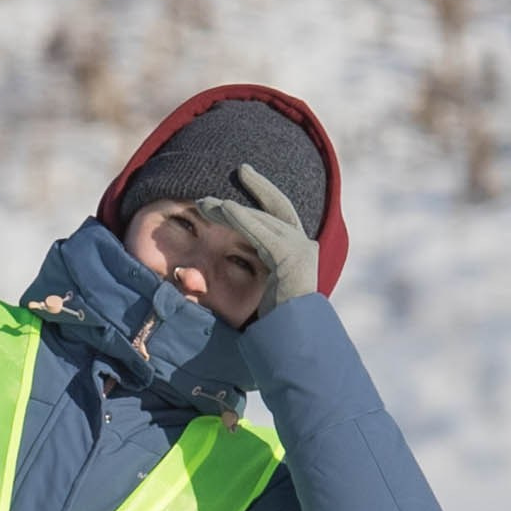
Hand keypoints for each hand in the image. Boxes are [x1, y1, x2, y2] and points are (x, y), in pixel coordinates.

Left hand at [191, 167, 317, 316]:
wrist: (294, 342)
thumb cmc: (277, 325)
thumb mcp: (265, 292)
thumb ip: (259, 273)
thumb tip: (240, 264)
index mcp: (299, 254)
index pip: (283, 216)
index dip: (267, 194)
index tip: (250, 176)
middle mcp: (304, 247)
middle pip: (279, 206)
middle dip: (260, 186)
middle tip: (241, 169)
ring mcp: (300, 251)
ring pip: (263, 218)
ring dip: (232, 208)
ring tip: (206, 201)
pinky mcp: (288, 257)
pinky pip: (258, 231)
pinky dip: (239, 217)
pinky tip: (221, 207)